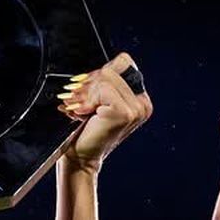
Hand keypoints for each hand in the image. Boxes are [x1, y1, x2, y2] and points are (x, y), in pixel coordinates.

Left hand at [59, 53, 152, 170]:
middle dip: (91, 80)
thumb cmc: (85, 130)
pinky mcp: (126, 113)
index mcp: (140, 98)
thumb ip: (103, 82)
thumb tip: (97, 68)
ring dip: (86, 91)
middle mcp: (143, 103)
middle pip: (115, 67)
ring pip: (107, 77)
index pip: (123, 62)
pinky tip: (83, 113)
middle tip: (77, 98)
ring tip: (78, 108)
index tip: (85, 88)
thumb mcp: (97, 100)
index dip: (101, 71)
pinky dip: (88, 99)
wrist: (80, 157)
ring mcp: (137, 108)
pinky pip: (103, 88)